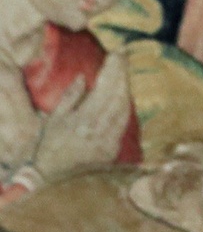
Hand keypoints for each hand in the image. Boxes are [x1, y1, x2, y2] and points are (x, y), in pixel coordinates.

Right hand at [32, 56, 130, 179]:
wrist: (52, 177)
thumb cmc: (48, 146)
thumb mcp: (53, 119)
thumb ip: (69, 97)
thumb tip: (84, 78)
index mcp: (82, 121)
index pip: (105, 90)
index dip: (113, 70)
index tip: (117, 54)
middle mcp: (99, 131)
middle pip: (118, 97)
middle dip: (121, 75)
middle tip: (123, 57)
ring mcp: (109, 142)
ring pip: (124, 109)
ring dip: (125, 89)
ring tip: (123, 72)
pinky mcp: (114, 150)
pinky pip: (123, 123)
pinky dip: (124, 106)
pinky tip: (124, 95)